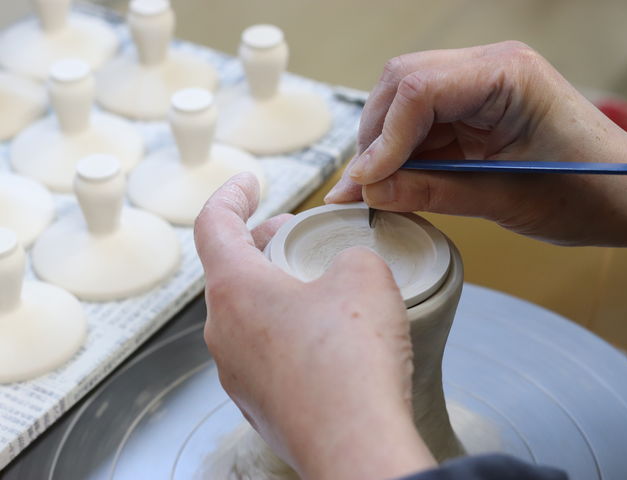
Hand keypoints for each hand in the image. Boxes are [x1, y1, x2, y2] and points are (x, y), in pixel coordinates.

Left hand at [194, 173, 435, 479]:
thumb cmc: (351, 363)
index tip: (251, 183)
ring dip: (277, 289)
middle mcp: (224, 332)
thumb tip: (346, 269)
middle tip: (298, 235)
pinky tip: (326, 338)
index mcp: (235, 291)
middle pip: (232, 270)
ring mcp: (237, 373)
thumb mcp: (364, 277)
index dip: (231, 194)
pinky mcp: (259, 402)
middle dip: (264, 244)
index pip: (213, 224)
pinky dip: (287, 330)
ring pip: (249, 313)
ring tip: (318, 285)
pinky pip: (265, 351)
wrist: (355, 448)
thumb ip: (350, 255)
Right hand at [325, 41, 626, 246]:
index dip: (382, 138)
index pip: (419, 88)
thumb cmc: (586, 191)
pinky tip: (393, 184)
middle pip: (401, 85)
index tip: (364, 183)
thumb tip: (371, 193)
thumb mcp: (506, 199)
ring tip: (372, 193)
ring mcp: (478, 86)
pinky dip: (401, 155)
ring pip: (403, 103)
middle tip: (360, 189)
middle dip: (375, 138)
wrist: (623, 195)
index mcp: (507, 74)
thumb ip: (434, 192)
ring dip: (383, 148)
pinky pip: (420, 124)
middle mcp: (487, 67)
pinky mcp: (472, 109)